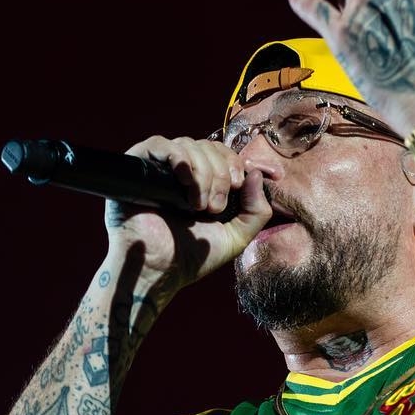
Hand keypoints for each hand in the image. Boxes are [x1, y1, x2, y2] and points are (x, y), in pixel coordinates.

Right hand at [104, 135, 270, 288]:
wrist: (159, 270)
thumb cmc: (193, 257)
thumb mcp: (236, 236)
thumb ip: (255, 210)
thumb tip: (256, 174)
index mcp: (206, 185)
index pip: (228, 157)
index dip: (249, 162)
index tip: (276, 174)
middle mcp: (184, 173)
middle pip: (212, 147)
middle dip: (223, 175)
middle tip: (217, 207)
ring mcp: (161, 168)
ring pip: (191, 144)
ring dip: (204, 174)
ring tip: (199, 207)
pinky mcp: (138, 167)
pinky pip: (161, 144)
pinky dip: (180, 159)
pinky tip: (186, 182)